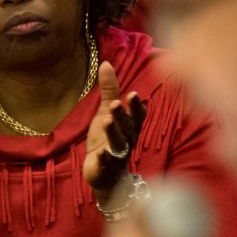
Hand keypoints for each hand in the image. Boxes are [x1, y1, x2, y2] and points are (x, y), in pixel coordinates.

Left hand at [84, 61, 146, 192]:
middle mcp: (127, 139)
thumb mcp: (106, 112)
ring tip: (107, 121)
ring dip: (114, 132)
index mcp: (130, 126)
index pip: (137, 115)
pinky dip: (104, 158)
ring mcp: (117, 154)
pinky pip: (106, 162)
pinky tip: (99, 152)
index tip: (133, 94)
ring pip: (118, 143)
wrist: (105, 173)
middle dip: (122, 116)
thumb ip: (109, 90)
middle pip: (127, 127)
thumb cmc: (108, 138)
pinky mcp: (106, 167)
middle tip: (115, 103)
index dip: (136, 107)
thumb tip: (106, 63)